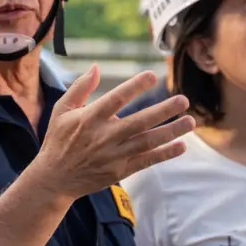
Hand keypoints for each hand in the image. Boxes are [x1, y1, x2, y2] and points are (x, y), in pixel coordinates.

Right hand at [30, 66, 194, 201]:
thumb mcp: (61, 110)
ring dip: (171, 132)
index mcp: (89, 119)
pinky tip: (181, 146)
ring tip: (190, 121)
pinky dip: (165, 154)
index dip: (134, 87)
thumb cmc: (58, 140)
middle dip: (163, 111)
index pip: (115, 100)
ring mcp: (113, 155)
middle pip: (139, 122)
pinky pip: (146, 161)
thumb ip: (79, 88)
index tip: (153, 76)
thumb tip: (96, 67)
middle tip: (184, 100)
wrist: (55, 179)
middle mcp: (103, 137)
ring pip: (147, 142)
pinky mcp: (120, 171)